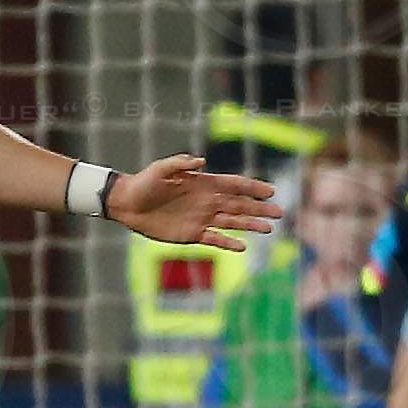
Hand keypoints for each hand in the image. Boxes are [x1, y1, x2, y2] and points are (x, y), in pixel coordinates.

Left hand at [106, 155, 279, 250]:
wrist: (128, 204)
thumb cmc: (144, 182)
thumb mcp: (160, 168)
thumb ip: (180, 163)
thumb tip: (201, 161)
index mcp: (203, 183)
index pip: (234, 184)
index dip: (252, 187)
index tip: (270, 190)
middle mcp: (207, 201)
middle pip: (239, 205)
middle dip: (259, 208)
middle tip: (280, 212)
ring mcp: (202, 218)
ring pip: (232, 222)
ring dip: (251, 225)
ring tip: (269, 228)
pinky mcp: (192, 234)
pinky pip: (215, 239)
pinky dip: (228, 243)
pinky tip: (243, 247)